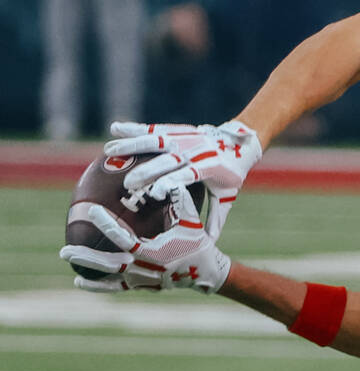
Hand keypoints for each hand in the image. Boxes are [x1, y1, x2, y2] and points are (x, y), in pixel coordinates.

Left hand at [60, 188, 231, 293]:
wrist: (205, 272)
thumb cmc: (197, 244)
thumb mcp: (191, 221)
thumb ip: (180, 201)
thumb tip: (167, 182)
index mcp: (153, 253)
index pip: (123, 238)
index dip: (106, 224)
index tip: (92, 211)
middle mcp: (144, 269)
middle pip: (108, 264)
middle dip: (86, 257)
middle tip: (64, 250)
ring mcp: (141, 280)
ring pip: (108, 276)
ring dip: (87, 268)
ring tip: (67, 257)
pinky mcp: (141, 286)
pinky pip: (115, 288)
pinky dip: (97, 286)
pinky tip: (79, 281)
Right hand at [103, 119, 262, 238]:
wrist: (239, 143)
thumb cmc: (230, 175)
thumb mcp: (227, 195)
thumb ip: (216, 217)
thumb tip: (209, 242)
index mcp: (208, 167)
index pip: (187, 176)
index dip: (171, 183)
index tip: (154, 194)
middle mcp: (196, 151)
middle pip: (168, 160)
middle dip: (148, 170)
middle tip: (128, 183)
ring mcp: (187, 138)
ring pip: (157, 140)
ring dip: (133, 145)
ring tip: (109, 151)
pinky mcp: (179, 130)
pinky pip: (155, 129)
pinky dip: (135, 128)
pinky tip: (114, 129)